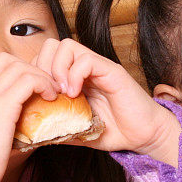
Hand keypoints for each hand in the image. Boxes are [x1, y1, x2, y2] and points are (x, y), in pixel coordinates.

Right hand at [0, 53, 57, 181]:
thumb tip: (17, 119)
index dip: (13, 69)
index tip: (27, 85)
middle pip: (5, 60)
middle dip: (28, 68)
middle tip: (44, 85)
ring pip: (19, 67)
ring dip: (40, 75)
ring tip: (51, 91)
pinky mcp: (1, 107)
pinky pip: (28, 81)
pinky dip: (43, 84)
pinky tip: (50, 97)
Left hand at [33, 39, 181, 165]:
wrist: (145, 135)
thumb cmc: (116, 131)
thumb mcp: (79, 132)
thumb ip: (61, 128)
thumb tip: (38, 135)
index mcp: (76, 78)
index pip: (46, 58)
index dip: (37, 73)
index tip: (40, 95)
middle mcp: (85, 68)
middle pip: (53, 45)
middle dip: (43, 66)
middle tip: (48, 91)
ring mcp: (99, 67)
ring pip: (67, 46)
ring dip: (57, 68)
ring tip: (61, 92)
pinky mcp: (111, 71)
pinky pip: (86, 60)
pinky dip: (74, 75)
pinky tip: (75, 94)